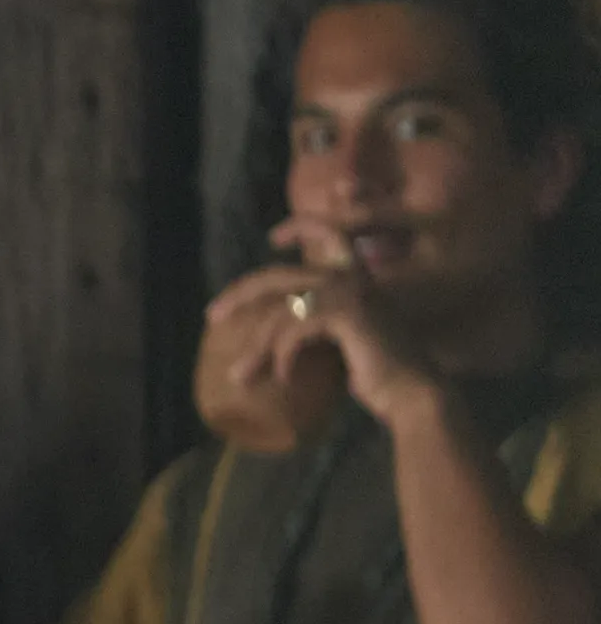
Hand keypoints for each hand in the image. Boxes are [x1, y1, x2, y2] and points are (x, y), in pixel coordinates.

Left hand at [203, 231, 439, 446]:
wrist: (412, 397)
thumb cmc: (379, 378)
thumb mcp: (337, 346)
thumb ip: (313, 329)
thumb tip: (266, 340)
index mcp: (356, 280)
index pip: (330, 236)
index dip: (302, 227)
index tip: (273, 238)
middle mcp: (354, 279)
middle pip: (279, 276)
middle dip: (240, 295)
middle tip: (212, 316)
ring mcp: (351, 293)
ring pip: (281, 312)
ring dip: (256, 347)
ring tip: (241, 376)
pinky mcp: (347, 313)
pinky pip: (294, 329)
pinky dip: (281, 356)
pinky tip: (283, 378)